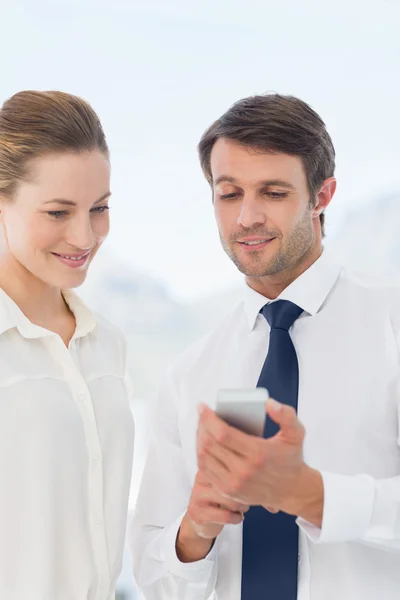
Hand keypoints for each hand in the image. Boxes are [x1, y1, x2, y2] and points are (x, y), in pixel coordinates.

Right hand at [176, 470, 248, 561]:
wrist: (201, 520)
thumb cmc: (219, 498)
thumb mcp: (226, 481)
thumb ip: (238, 474)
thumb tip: (261, 472)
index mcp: (210, 465)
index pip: (231, 465)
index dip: (247, 476)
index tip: (254, 484)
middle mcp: (201, 478)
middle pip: (232, 481)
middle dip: (246, 492)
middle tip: (249, 498)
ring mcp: (197, 495)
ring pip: (229, 498)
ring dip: (242, 506)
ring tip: (244, 507)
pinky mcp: (198, 513)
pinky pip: (225, 515)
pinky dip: (236, 518)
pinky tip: (238, 517)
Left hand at [197, 398, 322, 524]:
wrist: (292, 490)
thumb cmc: (291, 459)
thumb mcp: (296, 434)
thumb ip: (285, 415)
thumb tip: (268, 403)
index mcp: (257, 454)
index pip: (223, 434)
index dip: (208, 419)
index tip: (202, 407)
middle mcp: (243, 471)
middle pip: (209, 445)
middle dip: (202, 426)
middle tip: (203, 415)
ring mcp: (233, 484)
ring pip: (204, 457)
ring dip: (199, 439)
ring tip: (202, 426)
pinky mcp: (227, 491)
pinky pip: (205, 470)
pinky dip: (201, 454)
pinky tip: (204, 443)